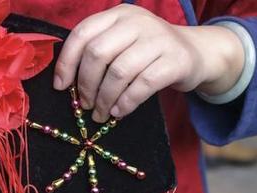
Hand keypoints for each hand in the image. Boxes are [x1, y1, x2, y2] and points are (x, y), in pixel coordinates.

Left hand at [54, 4, 244, 121]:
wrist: (196, 52)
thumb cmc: (148, 53)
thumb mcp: (122, 42)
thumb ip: (98, 52)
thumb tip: (64, 82)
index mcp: (118, 14)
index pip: (82, 34)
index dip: (66, 62)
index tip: (60, 87)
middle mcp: (138, 22)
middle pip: (98, 54)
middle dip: (86, 84)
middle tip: (85, 104)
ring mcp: (159, 39)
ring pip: (119, 72)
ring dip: (105, 98)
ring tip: (101, 113)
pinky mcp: (175, 60)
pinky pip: (142, 85)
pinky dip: (126, 102)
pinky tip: (119, 112)